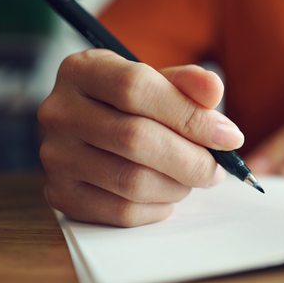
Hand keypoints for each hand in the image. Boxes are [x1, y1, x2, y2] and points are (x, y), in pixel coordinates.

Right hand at [38, 49, 244, 226]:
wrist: (92, 130)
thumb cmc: (132, 104)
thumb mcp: (157, 82)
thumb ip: (188, 83)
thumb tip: (213, 90)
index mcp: (82, 70)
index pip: (136, 88)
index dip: (189, 115)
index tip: (228, 136)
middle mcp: (59, 111)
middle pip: (135, 139)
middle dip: (191, 159)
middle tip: (217, 168)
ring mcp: (55, 156)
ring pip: (131, 181)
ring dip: (177, 186)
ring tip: (192, 178)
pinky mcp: (60, 194)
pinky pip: (120, 211)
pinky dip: (157, 208)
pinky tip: (168, 194)